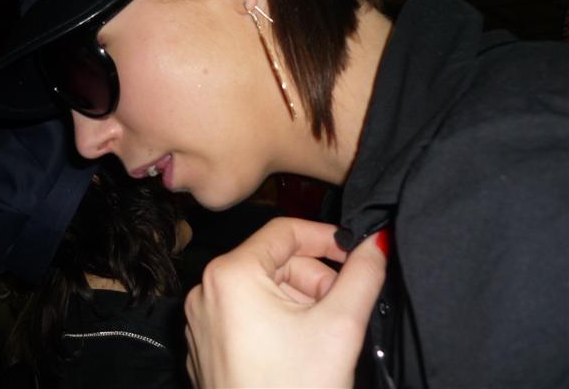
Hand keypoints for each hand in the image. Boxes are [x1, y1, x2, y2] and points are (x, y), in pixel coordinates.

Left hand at [184, 217, 386, 387]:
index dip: (326, 237)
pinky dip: (278, 322)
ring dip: (301, 303)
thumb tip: (380, 241)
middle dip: (316, 280)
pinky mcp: (208, 348)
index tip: (357, 252)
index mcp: (230, 275)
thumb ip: (363, 274)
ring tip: (326, 337)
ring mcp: (203, 322)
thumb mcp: (339, 326)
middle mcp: (207, 292)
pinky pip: (246, 316)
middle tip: (347, 307)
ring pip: (262, 291)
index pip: (283, 231)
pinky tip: (302, 352)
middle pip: (274, 263)